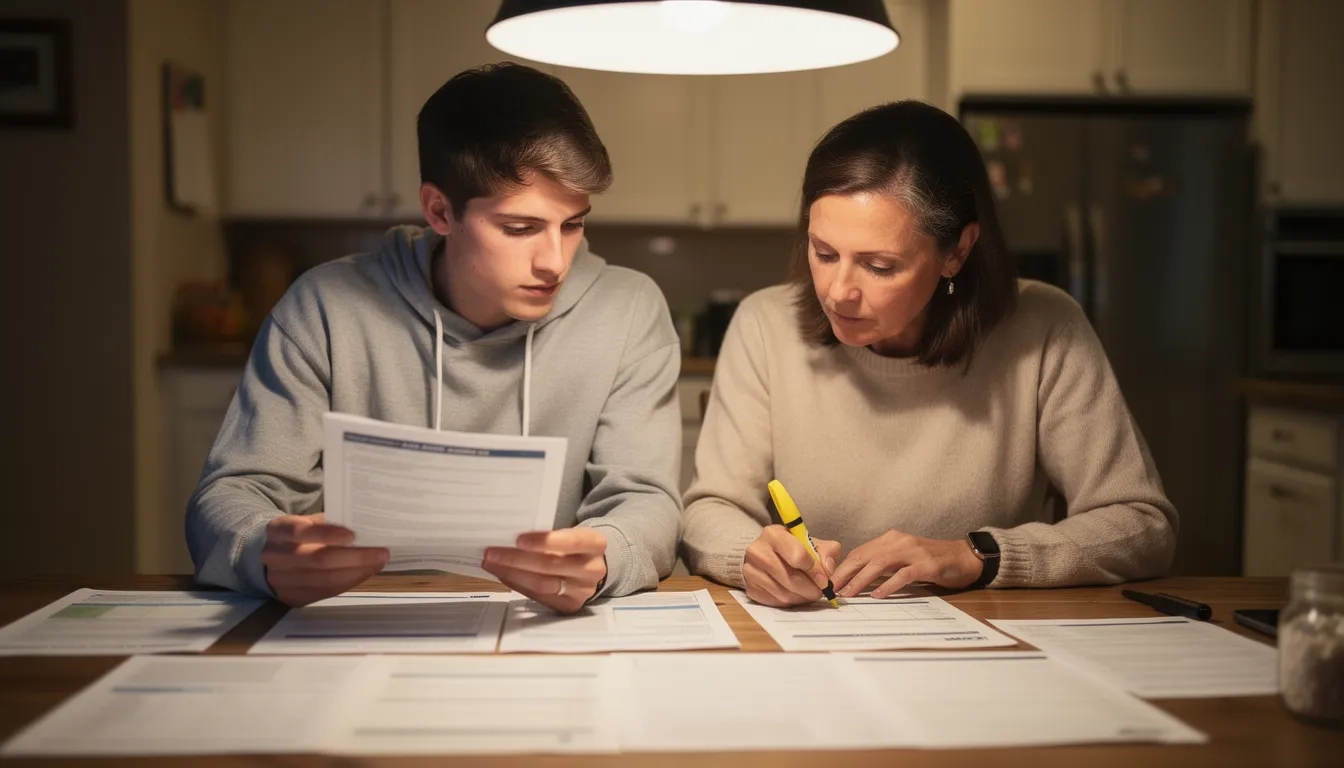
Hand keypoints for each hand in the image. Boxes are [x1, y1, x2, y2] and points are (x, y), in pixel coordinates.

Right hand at [261, 513, 388, 606]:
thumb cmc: (296, 536)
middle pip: (318, 559)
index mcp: (278, 531)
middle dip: (355, 557)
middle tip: (381, 552)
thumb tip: (363, 525)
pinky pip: (326, 593)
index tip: (353, 535)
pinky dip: (349, 583)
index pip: (300, 531)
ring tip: (378, 563)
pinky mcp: (292, 597)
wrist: (265, 560)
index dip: (327, 534)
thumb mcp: (304, 522)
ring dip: (357, 572)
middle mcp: (276, 556)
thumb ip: (327, 523)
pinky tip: (364, 573)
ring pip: (325, 580)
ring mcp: (281, 580)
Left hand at [482, 528, 606, 613]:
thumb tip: (508, 537)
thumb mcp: (569, 534)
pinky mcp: (569, 605)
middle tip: (491, 553)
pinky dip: (517, 584)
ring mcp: (582, 591)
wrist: (591, 567)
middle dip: (517, 559)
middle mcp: (592, 569)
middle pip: (551, 565)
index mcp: (595, 544)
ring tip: (491, 564)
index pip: (571, 542)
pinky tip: (502, 575)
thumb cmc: (572, 546)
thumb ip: (548, 536)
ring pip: (542, 584)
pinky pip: (538, 596)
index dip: (544, 541)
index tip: (518, 539)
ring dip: (512, 573)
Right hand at [742, 525, 841, 607]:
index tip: (823, 579)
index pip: (798, 556)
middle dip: (811, 589)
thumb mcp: (811, 542)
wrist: (765, 554)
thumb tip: (827, 570)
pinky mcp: (750, 588)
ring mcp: (750, 571)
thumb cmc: (792, 548)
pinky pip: (775, 602)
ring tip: (808, 594)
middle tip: (819, 592)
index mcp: (774, 534)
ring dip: (802, 598)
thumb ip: (827, 552)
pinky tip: (795, 596)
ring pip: (784, 593)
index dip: (815, 571)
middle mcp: (758, 551)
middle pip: (791, 578)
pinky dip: (789, 602)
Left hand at [831, 531, 982, 598]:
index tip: (830, 582)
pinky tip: (877, 595)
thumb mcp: (904, 558)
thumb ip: (884, 564)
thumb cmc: (932, 560)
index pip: (860, 552)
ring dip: (861, 580)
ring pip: (879, 564)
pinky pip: (903, 575)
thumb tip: (857, 580)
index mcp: (891, 539)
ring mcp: (913, 552)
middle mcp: (899, 542)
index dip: (842, 567)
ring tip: (850, 594)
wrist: (964, 557)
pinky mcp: (927, 565)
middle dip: (846, 573)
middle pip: (864, 556)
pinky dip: (888, 585)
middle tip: (833, 590)